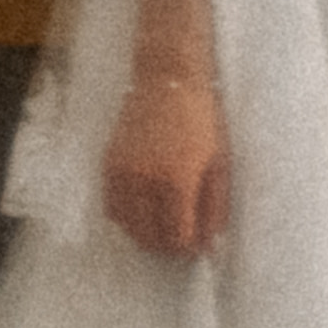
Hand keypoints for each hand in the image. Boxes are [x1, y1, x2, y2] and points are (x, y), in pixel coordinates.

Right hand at [100, 65, 228, 258]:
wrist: (167, 80)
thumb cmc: (202, 119)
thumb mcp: (219, 163)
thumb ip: (215, 208)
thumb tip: (210, 245)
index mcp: (176, 181)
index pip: (177, 236)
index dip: (188, 248)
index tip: (196, 246)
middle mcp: (144, 181)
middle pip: (150, 236)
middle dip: (168, 246)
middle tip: (181, 240)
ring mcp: (122, 173)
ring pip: (128, 226)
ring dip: (145, 234)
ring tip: (163, 228)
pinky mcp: (108, 165)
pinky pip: (112, 208)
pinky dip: (126, 218)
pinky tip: (143, 211)